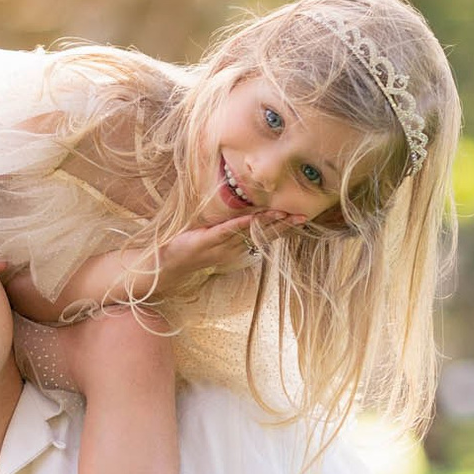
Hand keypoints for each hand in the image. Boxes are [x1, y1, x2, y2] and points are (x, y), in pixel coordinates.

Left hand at [155, 212, 297, 292]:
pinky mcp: (208, 240)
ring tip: (286, 215)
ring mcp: (222, 245)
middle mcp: (234, 247)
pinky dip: (241, 224)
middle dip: (285, 225)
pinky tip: (253, 218)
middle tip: (304, 216)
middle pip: (264, 234)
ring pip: (250, 232)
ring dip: (269, 223)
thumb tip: (245, 210)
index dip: (284, 227)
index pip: (265, 235)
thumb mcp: (215, 236)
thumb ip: (230, 226)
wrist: (168, 262)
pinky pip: (227, 230)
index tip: (302, 218)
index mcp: (237, 246)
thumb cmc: (191, 246)